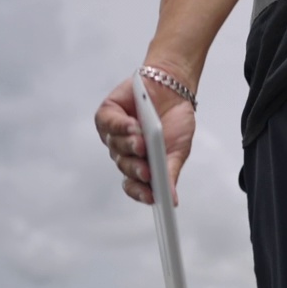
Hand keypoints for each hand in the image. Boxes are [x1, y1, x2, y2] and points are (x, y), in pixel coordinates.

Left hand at [94, 74, 196, 205]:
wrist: (174, 88)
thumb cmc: (176, 121)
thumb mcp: (178, 150)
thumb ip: (171, 172)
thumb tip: (172, 199)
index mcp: (141, 165)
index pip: (133, 185)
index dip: (140, 192)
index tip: (152, 197)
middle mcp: (124, 152)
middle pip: (125, 166)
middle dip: (136, 169)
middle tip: (147, 170)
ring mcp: (114, 134)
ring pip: (116, 147)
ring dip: (130, 145)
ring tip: (143, 141)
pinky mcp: (108, 115)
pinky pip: (109, 125)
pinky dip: (121, 126)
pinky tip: (134, 126)